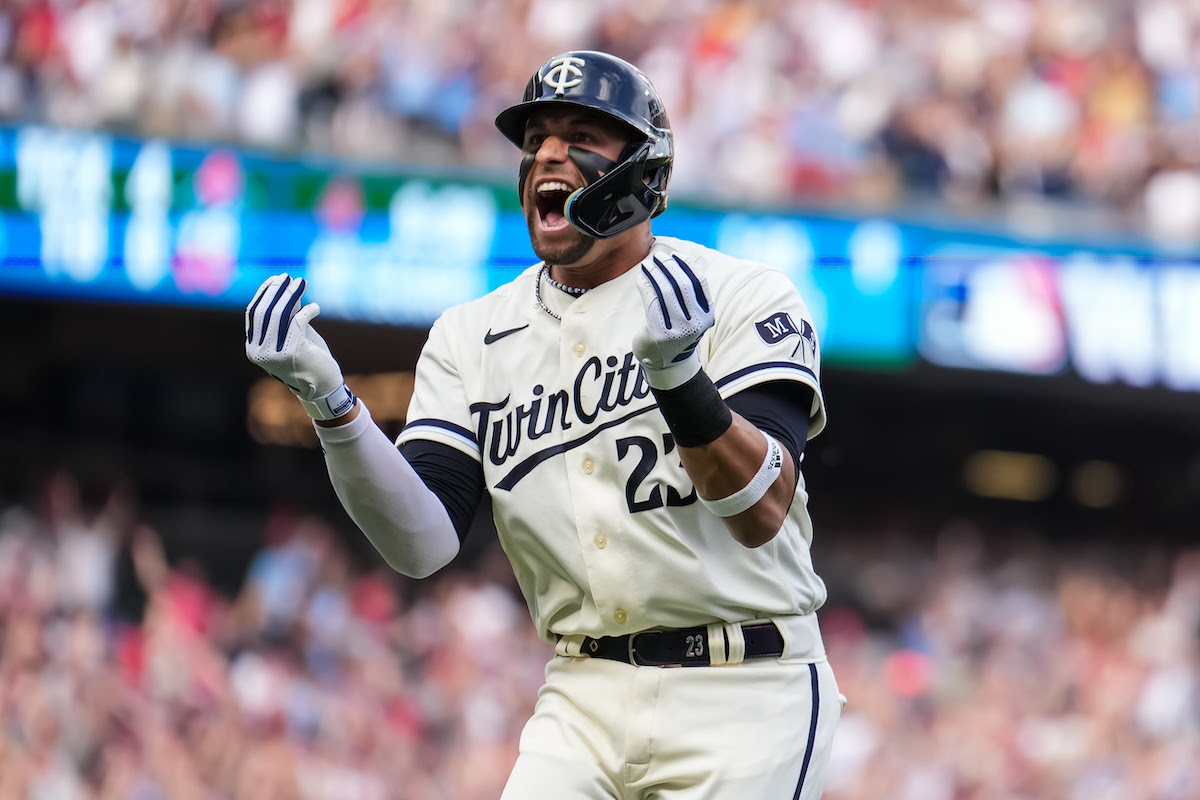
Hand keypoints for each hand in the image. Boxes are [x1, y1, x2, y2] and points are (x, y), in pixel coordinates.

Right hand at [244, 274, 355, 419]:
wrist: (323, 386)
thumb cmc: (308, 359)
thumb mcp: (293, 333)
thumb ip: (287, 313)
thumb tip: (285, 285)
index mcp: (253, 348)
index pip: (253, 313)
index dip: (263, 293)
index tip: (274, 279)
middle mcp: (259, 352)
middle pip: (264, 312)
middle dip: (276, 290)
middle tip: (288, 276)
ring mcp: (274, 354)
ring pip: (280, 315)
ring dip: (291, 295)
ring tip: (301, 282)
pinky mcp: (292, 352)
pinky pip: (298, 322)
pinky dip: (308, 311)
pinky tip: (316, 307)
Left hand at [632, 251, 713, 389]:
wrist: (666, 362)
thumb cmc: (677, 331)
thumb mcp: (691, 315)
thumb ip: (689, 294)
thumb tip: (676, 261)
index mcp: (707, 315)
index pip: (699, 283)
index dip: (687, 265)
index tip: (675, 255)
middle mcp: (696, 323)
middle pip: (682, 285)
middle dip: (669, 267)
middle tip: (658, 257)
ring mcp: (678, 330)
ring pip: (666, 292)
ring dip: (655, 274)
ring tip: (647, 264)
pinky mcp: (660, 334)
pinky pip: (651, 303)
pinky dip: (645, 286)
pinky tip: (641, 278)